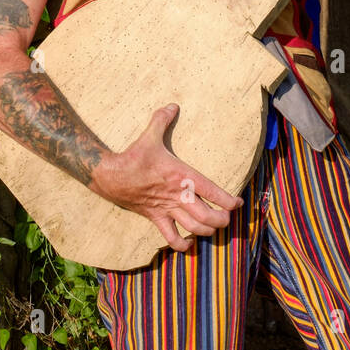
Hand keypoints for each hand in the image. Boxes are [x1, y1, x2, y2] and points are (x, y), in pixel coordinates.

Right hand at [89, 103, 243, 252]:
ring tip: (214, 228)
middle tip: (228, 218)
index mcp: (182, 175)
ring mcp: (167, 209)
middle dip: (222, 220)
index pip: (212, 191)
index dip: (228, 200)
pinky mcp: (155, 218)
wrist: (110, 175)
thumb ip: (163, 119)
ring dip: (207, 231)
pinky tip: (189, 243)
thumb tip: (173, 104)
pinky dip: (182, 244)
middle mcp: (178, 195)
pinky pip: (171, 238)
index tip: (238, 203)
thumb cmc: (134, 156)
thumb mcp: (150, 135)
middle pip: (208, 216)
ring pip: (194, 228)